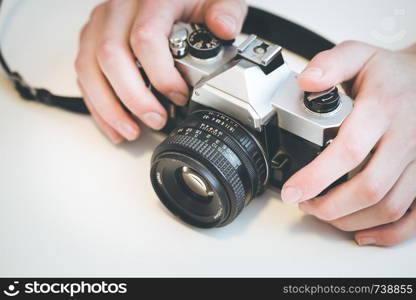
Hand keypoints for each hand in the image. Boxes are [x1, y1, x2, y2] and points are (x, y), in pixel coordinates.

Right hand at [75, 0, 246, 142]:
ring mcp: (101, 24)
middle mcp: (119, 9)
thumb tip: (223, 28)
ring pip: (89, 67)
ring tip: (131, 131)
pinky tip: (114, 124)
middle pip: (111, 56)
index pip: (146, 39)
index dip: (161, 75)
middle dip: (133, 97)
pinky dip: (97, 105)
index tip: (180, 96)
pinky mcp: (91, 39)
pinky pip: (83, 74)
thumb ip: (225, 12)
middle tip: (155, 119)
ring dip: (109, 107)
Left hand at [281, 41, 415, 245]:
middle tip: (303, 204)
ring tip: (323, 214)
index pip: (348, 151)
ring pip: (388, 206)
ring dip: (350, 219)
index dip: (316, 177)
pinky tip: (362, 233)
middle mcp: (404, 138)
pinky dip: (388, 232)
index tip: (292, 191)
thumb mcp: (359, 55)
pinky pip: (414, 215)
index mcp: (383, 109)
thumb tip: (306, 81)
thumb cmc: (390, 73)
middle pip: (368, 188)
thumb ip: (330, 64)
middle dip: (329, 206)